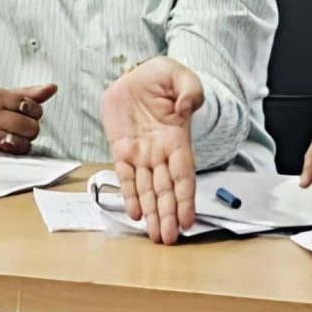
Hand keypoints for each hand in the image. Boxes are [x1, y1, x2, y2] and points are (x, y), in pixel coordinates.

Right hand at [0, 83, 56, 154]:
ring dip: (22, 145)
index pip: (31, 105)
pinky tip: (3, 149)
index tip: (27, 115)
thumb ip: (22, 92)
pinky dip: (10, 155)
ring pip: (22, 144)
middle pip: (30, 126)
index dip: (34, 112)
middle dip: (30, 130)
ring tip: (13, 141)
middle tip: (21, 130)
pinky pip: (7, 157)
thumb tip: (51, 88)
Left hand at [101, 58, 204, 244]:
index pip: (184, 175)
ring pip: (147, 189)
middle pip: (166, 189)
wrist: (135, 73)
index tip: (188, 220)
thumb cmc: (162, 77)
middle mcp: (160, 152)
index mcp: (177, 138)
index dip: (186, 199)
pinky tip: (134, 213)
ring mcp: (141, 153)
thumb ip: (190, 92)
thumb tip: (185, 110)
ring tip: (155, 235)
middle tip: (169, 238)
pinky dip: (129, 195)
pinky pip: (124, 176)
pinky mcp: (121, 149)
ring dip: (152, 213)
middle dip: (167, 214)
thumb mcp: (181, 76)